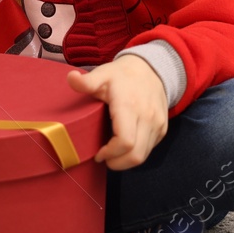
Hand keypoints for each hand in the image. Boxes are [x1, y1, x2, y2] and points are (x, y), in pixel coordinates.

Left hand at [67, 54, 167, 170]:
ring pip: (143, 156)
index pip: (125, 141)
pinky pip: (149, 150)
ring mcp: (158, 124)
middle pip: (135, 155)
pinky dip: (136, 154)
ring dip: (126, 161)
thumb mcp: (102, 74)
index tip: (98, 154)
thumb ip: (87, 81)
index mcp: (129, 106)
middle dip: (117, 163)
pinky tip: (123, 147)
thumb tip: (71, 78)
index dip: (110, 153)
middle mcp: (147, 118)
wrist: (151, 69)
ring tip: (112, 155)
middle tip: (103, 158)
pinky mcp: (162, 129)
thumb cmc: (122, 75)